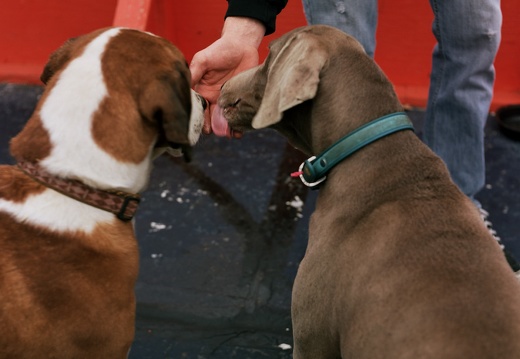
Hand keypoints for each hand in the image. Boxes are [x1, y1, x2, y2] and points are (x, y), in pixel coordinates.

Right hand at [190, 17, 264, 135]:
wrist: (242, 45)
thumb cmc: (220, 50)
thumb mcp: (203, 59)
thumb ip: (194, 73)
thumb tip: (184, 87)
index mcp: (201, 91)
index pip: (197, 109)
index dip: (198, 119)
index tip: (201, 127)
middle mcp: (213, 99)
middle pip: (211, 118)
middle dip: (213, 127)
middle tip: (217, 133)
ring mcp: (227, 100)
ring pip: (225, 119)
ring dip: (226, 128)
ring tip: (230, 134)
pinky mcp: (240, 100)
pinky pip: (238, 115)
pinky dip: (239, 124)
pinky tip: (240, 131)